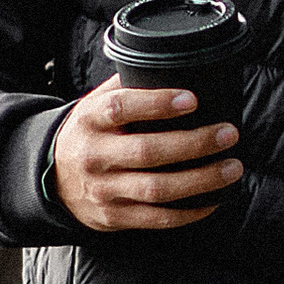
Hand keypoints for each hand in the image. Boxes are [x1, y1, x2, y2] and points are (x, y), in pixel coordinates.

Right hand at [51, 78, 241, 232]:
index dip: (157, 104)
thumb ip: (127, 87)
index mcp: (90, 121)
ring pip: (157, 189)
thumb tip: (175, 65)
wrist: (51, 178)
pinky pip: (158, 218)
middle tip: (228, 133)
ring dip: (201, 180)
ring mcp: (104, 190)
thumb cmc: (88, 134)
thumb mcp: (95, 104)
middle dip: (194, 144)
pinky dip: (190, 211)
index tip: (192, 100)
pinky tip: (214, 198)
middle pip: (147, 152)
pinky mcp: (114, 217)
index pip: (120, 108)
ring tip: (232, 167)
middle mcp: (94, 156)